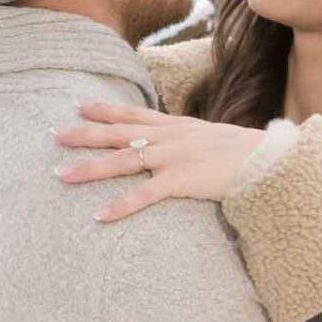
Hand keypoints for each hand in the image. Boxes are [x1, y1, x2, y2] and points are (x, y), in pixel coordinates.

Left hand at [53, 101, 265, 221]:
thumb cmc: (244, 153)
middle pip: (119, 133)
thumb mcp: (212, 137)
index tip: (80, 106)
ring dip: (90, 168)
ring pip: (123, 161)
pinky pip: (145, 194)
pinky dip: (121, 205)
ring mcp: (174, 157)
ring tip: (61, 175)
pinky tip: (99, 215)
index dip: (106, 109)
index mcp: (176, 126)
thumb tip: (178, 146)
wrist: (267, 159)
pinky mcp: (182, 180)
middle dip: (85, 134)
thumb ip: (190, 140)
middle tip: (54, 135)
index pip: (134, 113)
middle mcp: (169, 136)